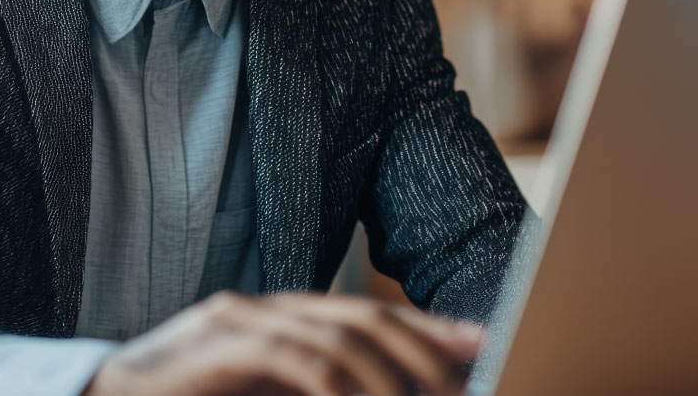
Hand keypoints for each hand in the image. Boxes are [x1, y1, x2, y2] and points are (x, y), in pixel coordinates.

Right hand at [81, 290, 483, 395]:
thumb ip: (317, 392)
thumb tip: (385, 394)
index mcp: (276, 320)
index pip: (363, 317)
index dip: (424, 328)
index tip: (479, 345)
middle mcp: (262, 310)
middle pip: (361, 319)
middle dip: (425, 345)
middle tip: (472, 369)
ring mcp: (237, 321)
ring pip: (338, 337)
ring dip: (392, 374)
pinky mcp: (219, 344)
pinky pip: (299, 362)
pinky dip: (342, 387)